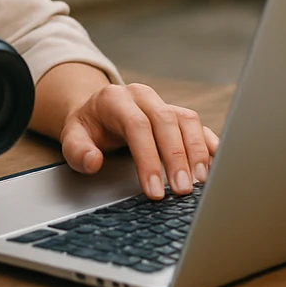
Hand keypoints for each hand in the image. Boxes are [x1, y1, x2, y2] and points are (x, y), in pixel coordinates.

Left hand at [59, 82, 219, 199]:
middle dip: (176, 158)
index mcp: (115, 99)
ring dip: (196, 151)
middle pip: (166, 122)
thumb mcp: (72, 138)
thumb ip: (78, 151)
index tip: (154, 190)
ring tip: (199, 181)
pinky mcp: (177, 114)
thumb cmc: (88, 128)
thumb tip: (93, 162)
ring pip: (186, 120)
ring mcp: (163, 103)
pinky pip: (197, 125)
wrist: (97, 111)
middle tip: (181, 190)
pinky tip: (213, 165)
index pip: (137, 126)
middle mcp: (143, 96)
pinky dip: (207, 144)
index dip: (148, 159)